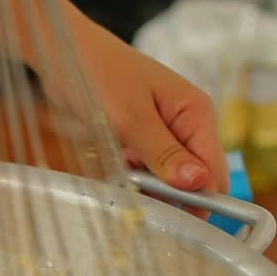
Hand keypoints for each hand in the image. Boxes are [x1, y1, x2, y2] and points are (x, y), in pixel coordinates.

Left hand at [71, 19, 229, 194]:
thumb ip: (164, 153)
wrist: (62, 53)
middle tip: (140, 198)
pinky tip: (112, 166)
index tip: (178, 221)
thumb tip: (198, 183)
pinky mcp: (140, 140)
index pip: (214, 169)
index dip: (201, 199)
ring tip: (120, 172)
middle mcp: (185, 124)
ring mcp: (163, 134)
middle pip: (192, 178)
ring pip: (166, 179)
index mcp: (196, 113)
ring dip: (146, 187)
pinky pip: (144, 172)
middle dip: (170, 195)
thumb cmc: (98, 73)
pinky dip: (130, 177)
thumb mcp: (130, 118)